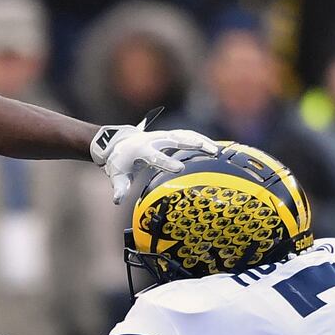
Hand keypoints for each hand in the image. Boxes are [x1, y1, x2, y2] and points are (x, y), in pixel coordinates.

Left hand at [90, 118, 217, 203]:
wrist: (121, 142)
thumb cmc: (121, 163)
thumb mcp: (117, 175)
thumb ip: (119, 187)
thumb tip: (117, 200)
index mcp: (141, 150)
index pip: (155, 156)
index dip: (167, 162)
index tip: (179, 168)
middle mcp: (154, 140)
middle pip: (175, 139)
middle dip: (192, 143)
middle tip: (209, 150)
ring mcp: (164, 135)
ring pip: (184, 134)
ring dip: (201, 140)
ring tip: (217, 150)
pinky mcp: (170, 135)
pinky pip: (187, 135)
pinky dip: (200, 139)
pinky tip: (214, 147)